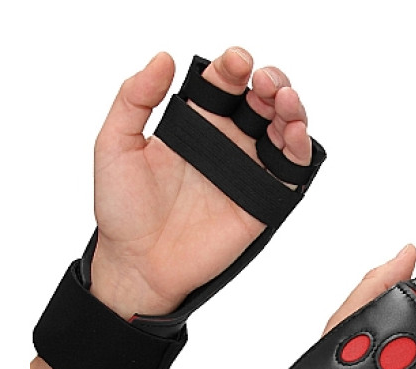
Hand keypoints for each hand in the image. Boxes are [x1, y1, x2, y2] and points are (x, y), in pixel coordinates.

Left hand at [89, 47, 312, 318]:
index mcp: (194, 125)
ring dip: (291, 110)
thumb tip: (163, 58)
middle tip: (268, 82)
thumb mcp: (115, 145)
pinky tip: (295, 134)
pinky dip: (300, 151)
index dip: (233, 68)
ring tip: (286, 102)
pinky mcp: (261, 203)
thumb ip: (134, 98)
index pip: (223, 85)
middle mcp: (224, 145)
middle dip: (271, 83)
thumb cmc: (122, 210)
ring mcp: (245, 173)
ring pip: (281, 131)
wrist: (137, 263)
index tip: (236, 62)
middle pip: (260, 102)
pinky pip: (290, 173)